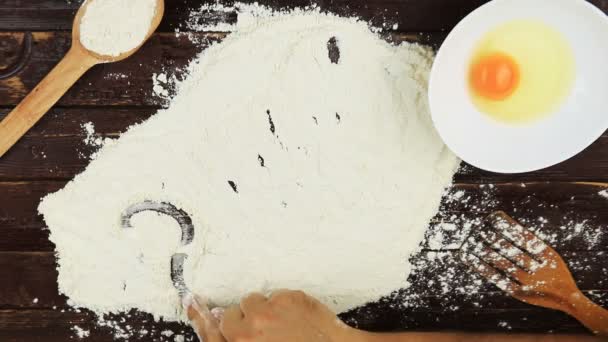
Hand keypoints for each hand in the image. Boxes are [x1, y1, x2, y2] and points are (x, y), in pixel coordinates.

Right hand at [185, 290, 359, 341]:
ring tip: (284, 325)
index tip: (195, 303)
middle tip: (266, 329)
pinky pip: (277, 294)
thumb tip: (232, 325)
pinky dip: (285, 303)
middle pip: (232, 314)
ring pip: (254, 300)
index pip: (211, 333)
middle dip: (246, 318)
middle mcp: (248, 333)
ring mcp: (268, 314)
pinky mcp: (287, 299)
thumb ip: (243, 341)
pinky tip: (297, 318)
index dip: (201, 317)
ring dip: (266, 308)